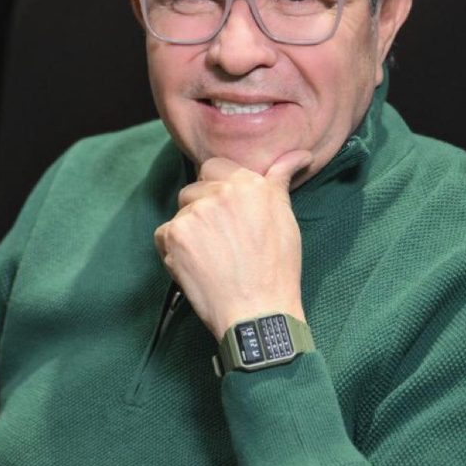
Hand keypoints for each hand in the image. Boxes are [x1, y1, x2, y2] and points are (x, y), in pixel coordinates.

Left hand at [154, 150, 312, 339]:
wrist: (257, 311)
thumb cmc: (277, 269)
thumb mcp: (285, 218)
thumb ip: (280, 180)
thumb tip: (300, 154)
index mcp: (248, 183)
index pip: (214, 166)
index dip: (217, 189)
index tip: (226, 213)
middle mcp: (220, 192)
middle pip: (194, 188)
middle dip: (202, 208)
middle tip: (221, 240)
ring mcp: (194, 213)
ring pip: (180, 211)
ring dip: (189, 229)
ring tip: (211, 256)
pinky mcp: (174, 235)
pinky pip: (164, 234)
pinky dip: (173, 249)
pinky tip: (195, 266)